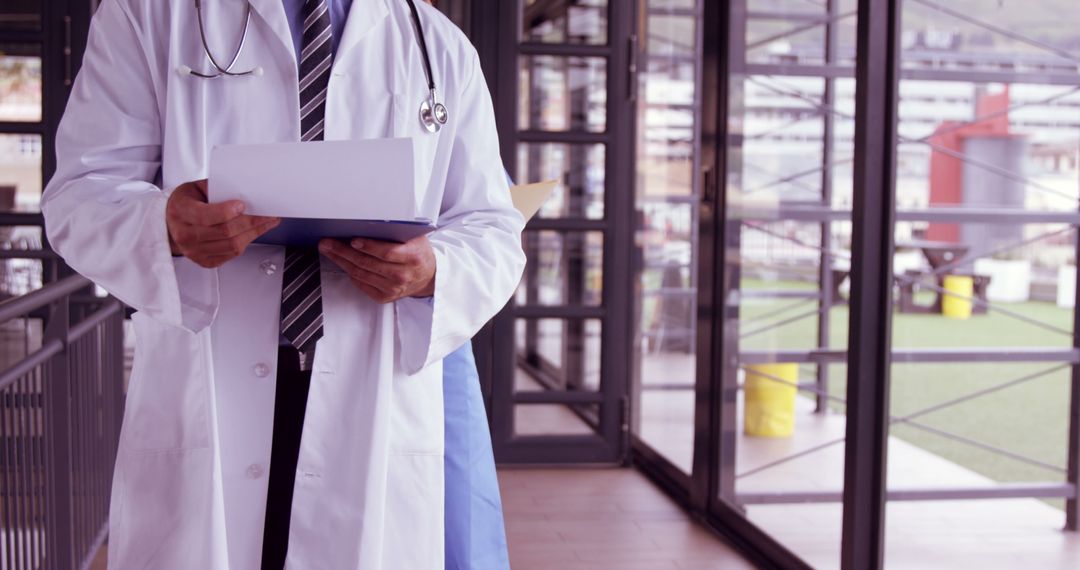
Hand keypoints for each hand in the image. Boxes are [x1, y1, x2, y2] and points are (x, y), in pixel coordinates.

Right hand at [165, 180, 280, 267]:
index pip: (206, 216)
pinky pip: (232, 254)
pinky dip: (247, 242)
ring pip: (232, 245)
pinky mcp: (205, 261)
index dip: (227, 211)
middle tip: (267, 214)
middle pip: (225, 232)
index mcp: (181, 212)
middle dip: (251, 222)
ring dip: (254, 233)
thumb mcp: (194, 188)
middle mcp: (186, 234)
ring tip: (268, 222)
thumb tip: (242, 189)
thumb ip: (215, 188)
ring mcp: (195, 251)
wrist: (170, 224)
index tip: (242, 204)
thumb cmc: (184, 204)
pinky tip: (255, 232)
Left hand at [318, 236, 435, 303]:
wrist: (427, 276)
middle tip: (328, 243)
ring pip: (361, 274)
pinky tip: (343, 263)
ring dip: (342, 261)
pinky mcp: (385, 297)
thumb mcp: (416, 238)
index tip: (353, 240)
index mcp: (413, 257)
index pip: (387, 253)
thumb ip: (399, 231)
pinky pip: (362, 284)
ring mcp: (393, 288)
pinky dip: (350, 273)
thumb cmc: (418, 253)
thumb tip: (373, 221)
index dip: (368, 247)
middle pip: (367, 263)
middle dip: (344, 252)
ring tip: (329, 251)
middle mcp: (402, 275)